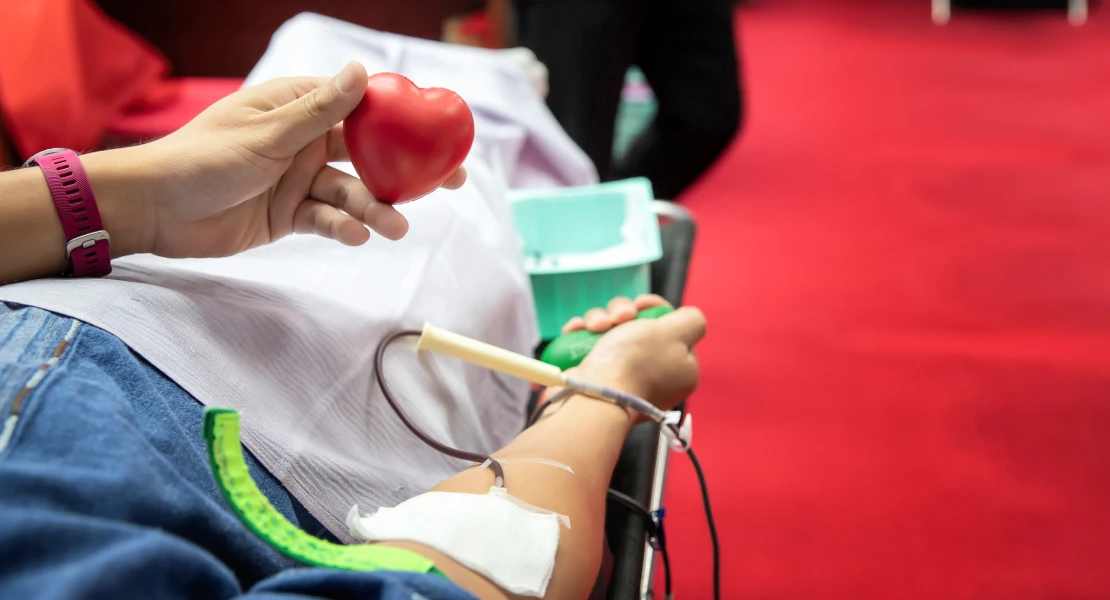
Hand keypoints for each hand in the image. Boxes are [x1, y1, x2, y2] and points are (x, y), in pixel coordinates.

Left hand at [116, 61, 465, 258]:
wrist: (156, 210)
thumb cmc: (202, 159)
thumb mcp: (267, 135)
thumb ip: (319, 111)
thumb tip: (362, 72)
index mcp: (298, 107)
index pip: (362, 107)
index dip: (404, 119)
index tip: (439, 132)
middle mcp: (304, 140)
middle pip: (368, 153)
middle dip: (406, 171)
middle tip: (447, 184)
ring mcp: (299, 178)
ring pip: (352, 192)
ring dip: (375, 209)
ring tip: (395, 228)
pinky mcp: (290, 214)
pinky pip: (327, 220)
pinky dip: (341, 228)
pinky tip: (351, 236)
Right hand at [564, 295, 705, 412]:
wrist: (594, 395)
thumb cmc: (636, 361)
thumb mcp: (676, 332)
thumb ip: (692, 321)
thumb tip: (689, 320)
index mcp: (680, 369)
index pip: (672, 330)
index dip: (655, 310)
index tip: (641, 304)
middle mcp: (654, 376)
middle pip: (639, 328)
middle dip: (623, 314)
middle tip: (618, 318)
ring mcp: (622, 379)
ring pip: (611, 333)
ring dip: (599, 320)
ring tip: (594, 327)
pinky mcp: (595, 380)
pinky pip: (589, 347)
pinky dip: (580, 335)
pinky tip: (575, 330)